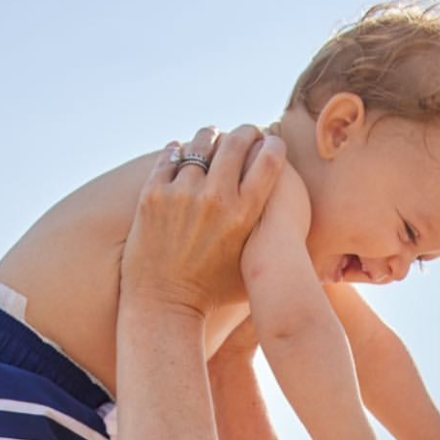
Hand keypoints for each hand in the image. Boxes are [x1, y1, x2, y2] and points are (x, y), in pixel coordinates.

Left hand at [121, 125, 284, 318]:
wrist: (164, 306)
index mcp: (245, 214)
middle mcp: (215, 198)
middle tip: (245, 134)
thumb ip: (269, 233)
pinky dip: (179, 152)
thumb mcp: (252, 263)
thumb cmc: (214, 293)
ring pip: (201, 143)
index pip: (269, 158)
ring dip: (211, 138)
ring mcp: (181, 194)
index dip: (272, 144)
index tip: (270, 141)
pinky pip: (170, 156)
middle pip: (237, 142)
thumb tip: (286, 207)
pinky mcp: (152, 194)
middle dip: (245, 133)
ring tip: (213, 140)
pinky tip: (183, 153)